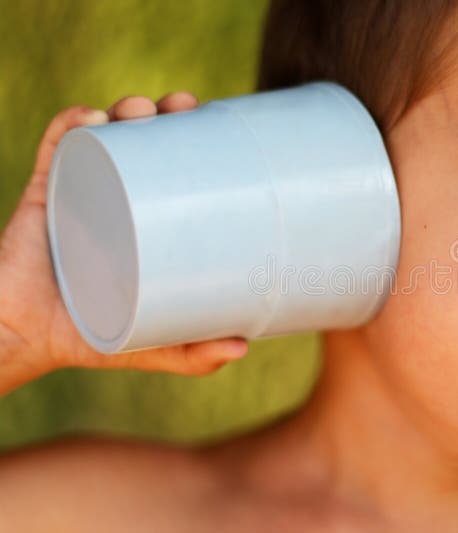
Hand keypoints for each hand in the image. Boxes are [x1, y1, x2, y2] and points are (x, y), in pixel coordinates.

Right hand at [0, 93, 248, 396]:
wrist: (24, 337)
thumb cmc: (91, 336)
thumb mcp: (153, 343)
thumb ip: (193, 354)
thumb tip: (243, 349)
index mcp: (149, 221)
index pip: (176, 169)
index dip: (195, 142)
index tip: (215, 126)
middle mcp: (119, 198)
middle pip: (145, 140)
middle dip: (165, 113)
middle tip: (183, 106)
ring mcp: (81, 189)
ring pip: (104, 133)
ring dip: (124, 109)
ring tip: (142, 110)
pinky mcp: (44, 191)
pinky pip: (55, 146)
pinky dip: (69, 124)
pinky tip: (90, 117)